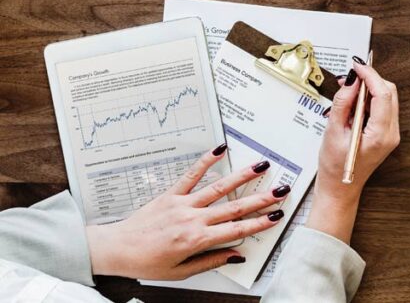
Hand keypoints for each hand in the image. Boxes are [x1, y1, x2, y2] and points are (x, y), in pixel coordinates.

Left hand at [85, 145, 286, 279]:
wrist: (116, 249)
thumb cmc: (147, 263)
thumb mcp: (180, 272)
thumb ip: (210, 261)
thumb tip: (235, 255)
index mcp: (196, 240)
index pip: (236, 230)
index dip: (258, 223)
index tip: (275, 216)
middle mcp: (193, 219)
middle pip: (234, 207)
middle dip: (260, 199)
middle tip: (280, 191)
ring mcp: (183, 204)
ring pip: (219, 188)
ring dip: (242, 176)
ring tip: (261, 167)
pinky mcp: (171, 194)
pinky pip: (191, 175)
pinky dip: (206, 161)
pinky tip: (220, 150)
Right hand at [305, 59, 400, 242]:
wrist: (340, 189)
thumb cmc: (334, 167)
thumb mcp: (333, 132)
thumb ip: (343, 103)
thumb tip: (351, 81)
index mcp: (380, 135)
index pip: (383, 94)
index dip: (370, 75)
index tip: (357, 66)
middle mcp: (391, 133)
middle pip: (389, 93)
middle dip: (371, 80)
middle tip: (350, 77)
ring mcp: (391, 134)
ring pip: (387, 98)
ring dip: (369, 89)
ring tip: (348, 92)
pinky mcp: (386, 133)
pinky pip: (382, 108)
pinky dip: (370, 100)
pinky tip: (354, 104)